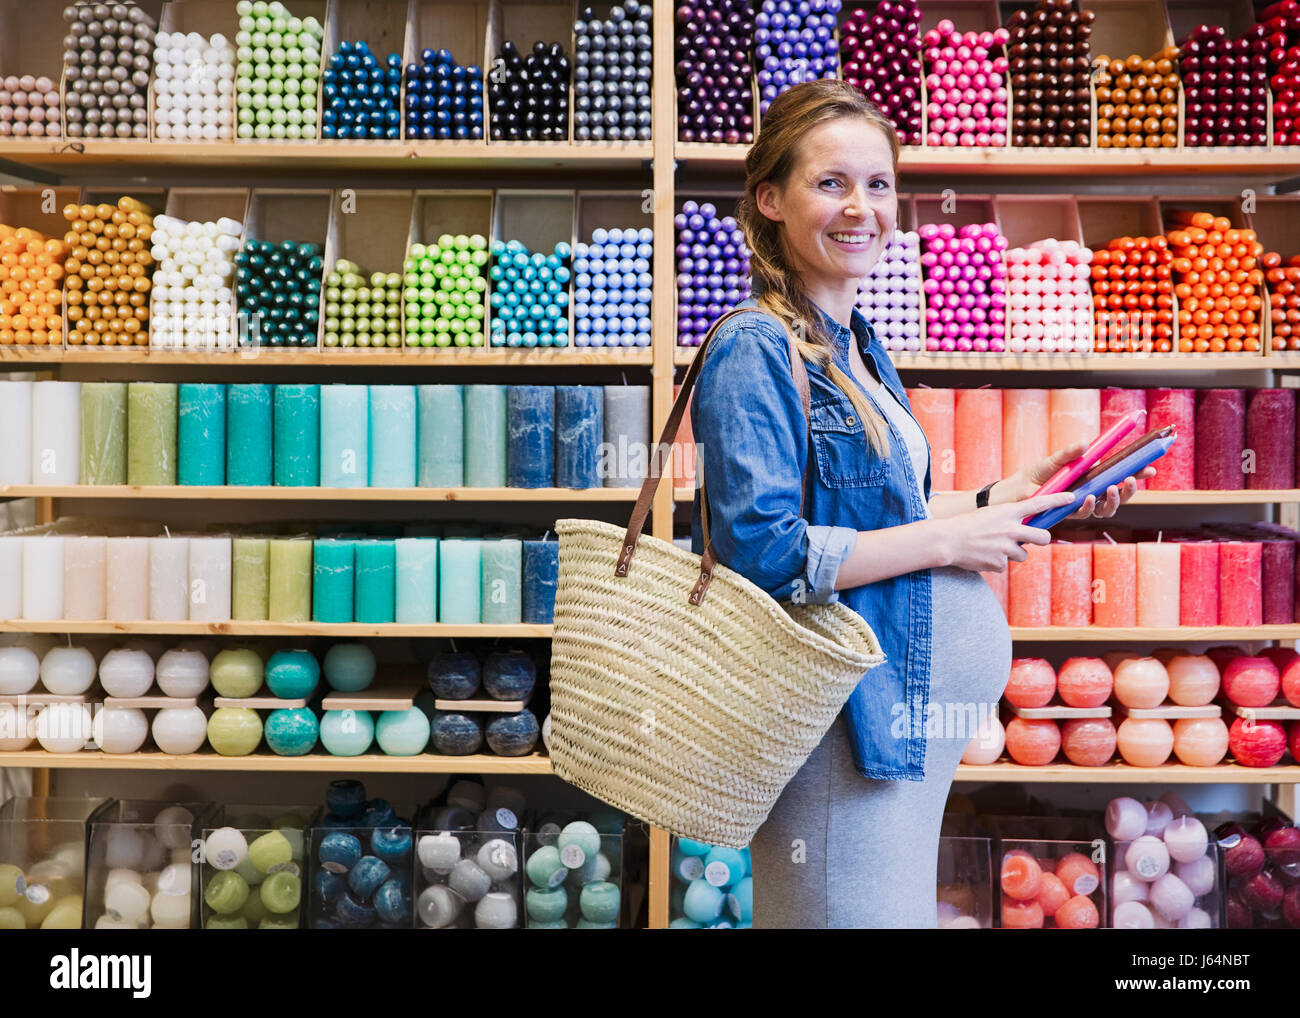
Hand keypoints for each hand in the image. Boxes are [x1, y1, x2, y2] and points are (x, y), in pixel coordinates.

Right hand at [943, 490, 1076, 572]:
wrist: (947, 540)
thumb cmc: (966, 525)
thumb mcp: (989, 514)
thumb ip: (1008, 519)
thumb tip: (1023, 529)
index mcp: (1007, 512)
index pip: (1038, 503)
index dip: (1057, 500)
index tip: (1071, 498)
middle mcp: (1011, 529)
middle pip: (1042, 538)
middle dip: (1040, 540)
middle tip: (1033, 539)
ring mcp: (1006, 547)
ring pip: (1022, 555)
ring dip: (1012, 553)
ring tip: (992, 548)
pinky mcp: (999, 563)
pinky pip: (1004, 564)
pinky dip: (996, 562)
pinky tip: (982, 556)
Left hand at [1002, 442, 1156, 519]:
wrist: (1012, 495)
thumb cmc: (1033, 476)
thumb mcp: (1053, 461)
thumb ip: (1070, 453)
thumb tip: (1086, 445)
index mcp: (1090, 478)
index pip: (1118, 476)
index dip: (1135, 474)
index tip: (1150, 469)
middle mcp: (1089, 493)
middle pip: (1117, 496)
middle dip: (1129, 490)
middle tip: (1130, 480)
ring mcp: (1079, 505)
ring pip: (1106, 509)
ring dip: (1113, 500)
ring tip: (1111, 488)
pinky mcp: (1067, 515)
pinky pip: (1084, 513)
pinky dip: (1089, 506)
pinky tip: (1087, 497)